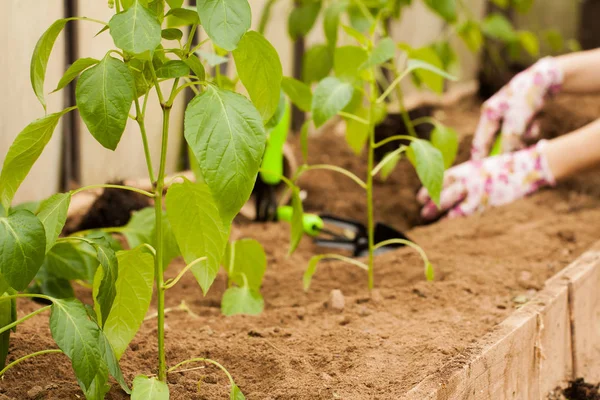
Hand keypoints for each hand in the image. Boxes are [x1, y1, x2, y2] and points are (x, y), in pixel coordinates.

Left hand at [419, 140, 555, 219]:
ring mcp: (480, 188)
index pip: (443, 178)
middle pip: (445, 190)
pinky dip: (456, 217)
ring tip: (427, 217)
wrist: (531, 165)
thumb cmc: (507, 168)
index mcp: (469, 168)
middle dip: (432, 201)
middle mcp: (471, 177)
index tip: (420, 197)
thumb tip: (455, 188)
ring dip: (440, 211)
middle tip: (422, 211)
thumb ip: (470, 177)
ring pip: (454, 201)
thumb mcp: (484, 167)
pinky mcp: (490, 200)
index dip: (430, 188)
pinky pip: (469, 210)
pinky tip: (448, 222)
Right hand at [471, 57, 562, 159]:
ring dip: (522, 138)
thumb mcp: (516, 122)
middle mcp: (495, 115)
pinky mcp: (520, 115)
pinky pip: (522, 130)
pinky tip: (537, 122)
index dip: (480, 158)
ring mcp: (508, 115)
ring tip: (532, 130)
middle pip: (496, 141)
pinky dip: (530, 130)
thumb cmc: (527, 98)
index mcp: (488, 114)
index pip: (480, 142)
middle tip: (511, 161)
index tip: (481, 172)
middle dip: (507, 148)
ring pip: (512, 137)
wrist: (547, 77)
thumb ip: (509, 141)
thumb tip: (505, 158)